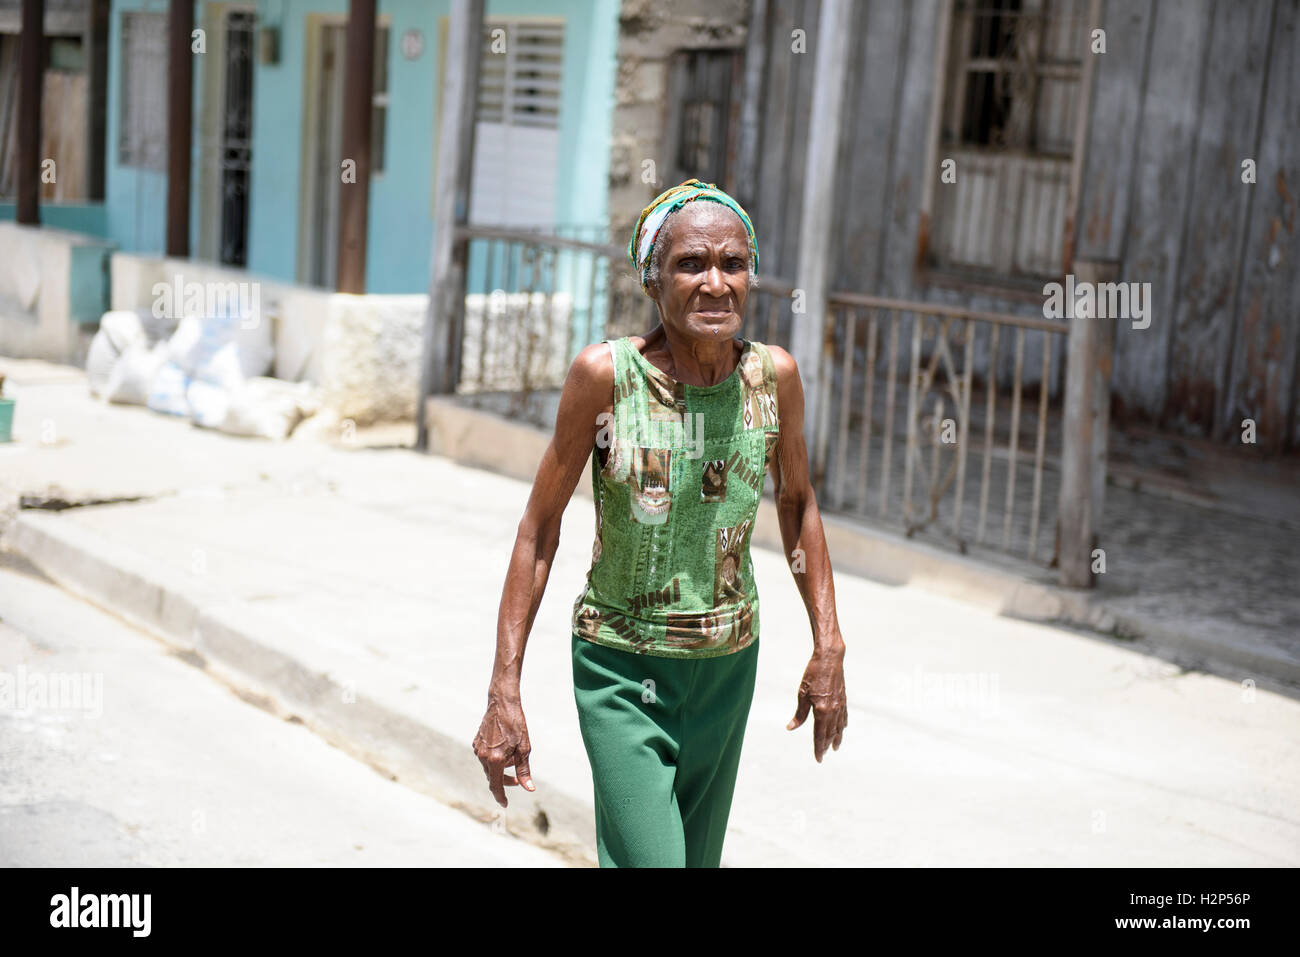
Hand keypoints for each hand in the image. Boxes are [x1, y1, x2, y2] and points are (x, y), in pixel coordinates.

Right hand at [472, 691, 534, 806]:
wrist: (502, 703)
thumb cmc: (516, 725)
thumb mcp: (524, 748)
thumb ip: (524, 770)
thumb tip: (528, 788)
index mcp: (495, 760)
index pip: (496, 786)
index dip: (501, 797)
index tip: (505, 804)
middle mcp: (483, 756)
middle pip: (492, 777)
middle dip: (505, 781)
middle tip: (518, 780)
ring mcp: (477, 749)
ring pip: (488, 767)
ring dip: (500, 769)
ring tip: (513, 758)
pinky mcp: (476, 742)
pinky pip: (484, 757)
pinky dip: (494, 759)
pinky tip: (503, 749)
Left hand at [786, 645, 846, 761]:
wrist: (829, 659)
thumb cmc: (813, 674)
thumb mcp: (802, 694)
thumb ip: (799, 714)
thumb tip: (791, 727)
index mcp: (821, 711)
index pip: (819, 735)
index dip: (818, 747)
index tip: (818, 758)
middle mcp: (833, 710)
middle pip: (830, 733)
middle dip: (826, 745)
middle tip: (823, 754)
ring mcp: (840, 705)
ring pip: (839, 726)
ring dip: (837, 738)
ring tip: (835, 747)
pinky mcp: (843, 698)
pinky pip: (844, 716)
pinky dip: (842, 724)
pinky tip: (842, 728)